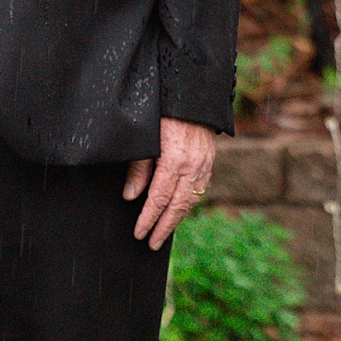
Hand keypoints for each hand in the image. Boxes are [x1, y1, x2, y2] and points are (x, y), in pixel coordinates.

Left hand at [124, 118, 216, 250]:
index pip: (159, 199)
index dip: (148, 218)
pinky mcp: (209, 161)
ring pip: (191, 199)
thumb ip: (139, 169)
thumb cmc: (165, 115)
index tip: (139, 233)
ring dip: (177, 218)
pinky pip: (200, 188)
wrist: (193, 97)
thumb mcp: (147, 140)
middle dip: (163, 227)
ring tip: (164, 231)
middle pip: (177, 205)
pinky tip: (180, 209)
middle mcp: (192, 166)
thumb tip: (131, 196)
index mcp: (174, 161)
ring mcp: (203, 164)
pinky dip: (189, 202)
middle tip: (152, 243)